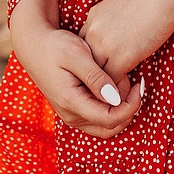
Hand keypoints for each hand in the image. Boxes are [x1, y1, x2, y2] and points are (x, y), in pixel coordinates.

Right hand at [10, 0, 143, 137]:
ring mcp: (72, 116)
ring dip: (122, 109)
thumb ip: (95, 77)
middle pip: (111, 127)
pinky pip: (100, 119)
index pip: (110, 118)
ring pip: (107, 126)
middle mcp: (71, 116)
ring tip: (123, 81)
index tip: (139, 84)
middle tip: (133, 82)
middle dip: (129, 108)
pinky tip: (115, 86)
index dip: (131, 105)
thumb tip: (116, 99)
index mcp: (71, 102)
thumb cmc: (55, 46)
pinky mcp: (75, 111)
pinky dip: (112, 107)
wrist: (34, 47)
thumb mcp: (76, 54)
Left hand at [79, 0, 173, 86]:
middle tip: (107, 89)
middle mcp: (93, 31)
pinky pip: (113, 83)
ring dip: (107, 87)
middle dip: (97, 77)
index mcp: (92, 18)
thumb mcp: (121, 6)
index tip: (107, 69)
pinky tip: (129, 92)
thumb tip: (121, 38)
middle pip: (87, 64)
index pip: (85, 47)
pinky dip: (119, 91)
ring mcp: (104, 45)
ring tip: (118, 96)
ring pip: (97, 77)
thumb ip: (114, 24)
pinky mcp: (121, 57)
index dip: (95, 61)